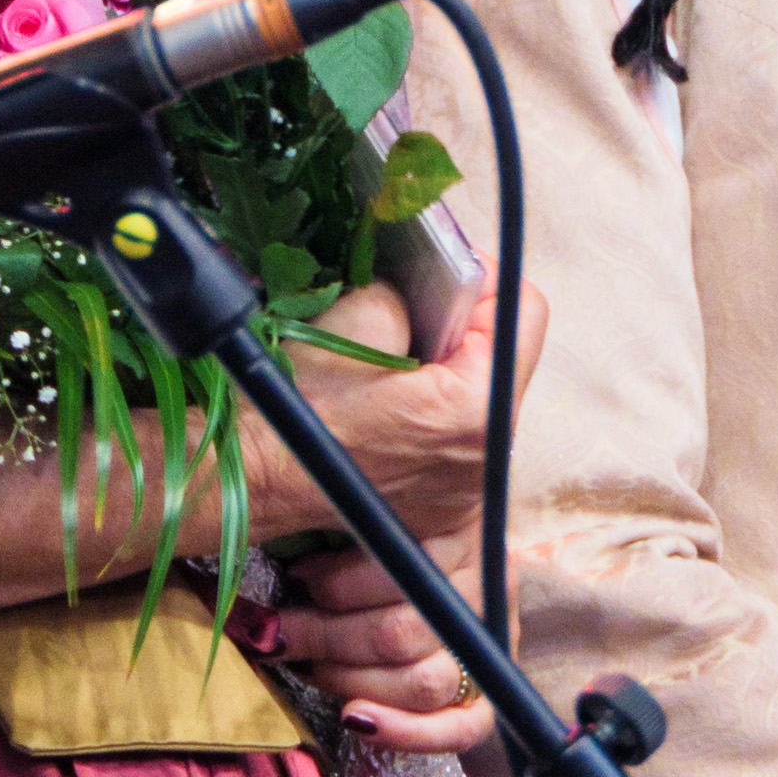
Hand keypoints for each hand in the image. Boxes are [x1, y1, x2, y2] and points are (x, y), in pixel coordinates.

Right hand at [251, 279, 544, 546]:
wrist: (253, 478)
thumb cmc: (298, 404)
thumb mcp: (358, 315)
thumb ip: (413, 290)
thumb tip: (426, 284)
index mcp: (476, 411)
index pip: (524, 313)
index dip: (487, 277)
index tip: (446, 269)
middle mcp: (486, 461)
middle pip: (501, 361)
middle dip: (461, 326)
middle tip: (412, 309)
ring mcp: (466, 491)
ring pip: (477, 400)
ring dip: (445, 369)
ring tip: (393, 359)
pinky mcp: (442, 507)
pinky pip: (455, 439)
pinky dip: (430, 410)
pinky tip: (388, 402)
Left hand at [273, 528, 501, 752]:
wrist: (425, 561)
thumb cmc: (371, 528)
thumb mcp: (355, 508)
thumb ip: (323, 511)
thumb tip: (248, 524)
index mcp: (461, 526)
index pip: (401, 566)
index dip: (338, 582)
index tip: (294, 576)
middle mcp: (485, 585)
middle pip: (401, 631)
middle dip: (324, 635)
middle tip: (276, 631)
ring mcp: (490, 644)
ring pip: (423, 682)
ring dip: (350, 678)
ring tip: (308, 664)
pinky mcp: (485, 692)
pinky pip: (462, 728)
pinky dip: (406, 731)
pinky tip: (355, 718)